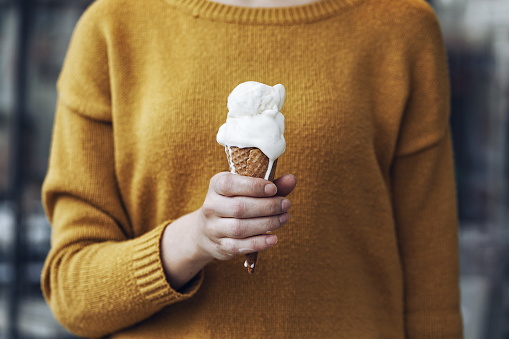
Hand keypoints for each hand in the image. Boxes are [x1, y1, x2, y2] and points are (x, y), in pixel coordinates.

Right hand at [160, 173, 296, 288]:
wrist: (207, 230)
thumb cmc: (234, 203)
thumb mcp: (247, 190)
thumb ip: (270, 185)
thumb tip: (291, 179)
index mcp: (216, 186)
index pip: (229, 184)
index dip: (253, 186)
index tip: (273, 189)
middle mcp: (211, 206)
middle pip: (239, 207)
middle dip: (267, 206)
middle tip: (286, 205)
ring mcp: (214, 228)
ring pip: (240, 228)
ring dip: (267, 224)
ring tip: (283, 218)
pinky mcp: (220, 246)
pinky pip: (240, 246)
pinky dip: (259, 243)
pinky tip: (273, 238)